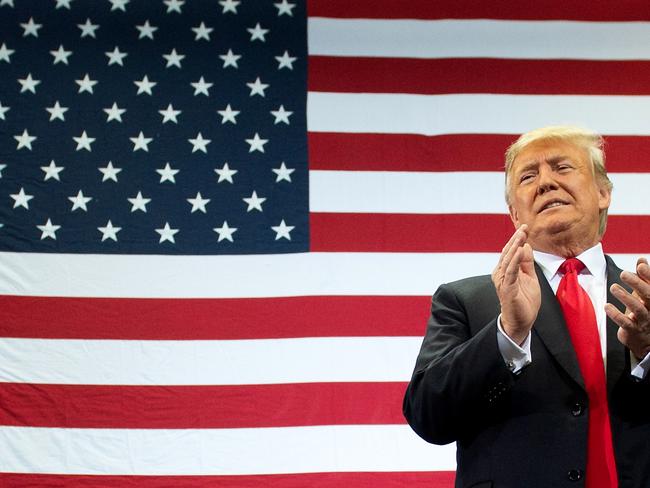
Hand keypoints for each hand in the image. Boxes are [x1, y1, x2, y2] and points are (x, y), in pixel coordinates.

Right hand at [491, 225, 540, 344]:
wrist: (521, 322)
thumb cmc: (525, 301)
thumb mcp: (530, 277)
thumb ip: (527, 263)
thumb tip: (526, 245)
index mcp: (506, 270)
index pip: (511, 251)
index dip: (518, 239)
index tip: (526, 227)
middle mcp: (501, 273)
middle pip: (508, 252)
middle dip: (516, 239)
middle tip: (524, 227)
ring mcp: (503, 280)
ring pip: (508, 260)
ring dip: (515, 246)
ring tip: (521, 235)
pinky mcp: (507, 288)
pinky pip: (511, 272)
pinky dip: (515, 260)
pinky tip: (520, 250)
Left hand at [606, 257, 649, 359]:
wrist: (645, 340)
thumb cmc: (644, 312)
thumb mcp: (644, 294)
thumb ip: (643, 277)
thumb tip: (642, 259)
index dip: (649, 275)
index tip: (640, 265)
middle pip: (649, 295)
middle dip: (637, 283)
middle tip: (624, 274)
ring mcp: (644, 321)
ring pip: (638, 309)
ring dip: (626, 297)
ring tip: (614, 287)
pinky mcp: (633, 330)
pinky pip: (626, 323)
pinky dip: (616, 314)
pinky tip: (607, 306)